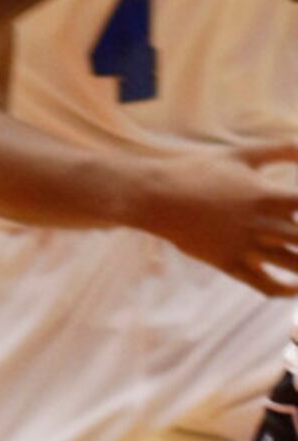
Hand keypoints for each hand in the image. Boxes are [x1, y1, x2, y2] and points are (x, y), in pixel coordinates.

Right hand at [135, 146, 297, 292]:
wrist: (156, 195)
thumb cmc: (198, 170)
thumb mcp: (239, 155)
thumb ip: (279, 150)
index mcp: (268, 196)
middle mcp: (263, 225)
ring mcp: (247, 247)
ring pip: (295, 267)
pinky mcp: (231, 264)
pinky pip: (267, 286)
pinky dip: (287, 290)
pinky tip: (296, 285)